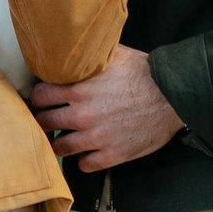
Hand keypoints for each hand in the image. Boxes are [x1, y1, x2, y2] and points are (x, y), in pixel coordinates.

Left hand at [31, 46, 182, 174]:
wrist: (172, 96)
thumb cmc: (144, 73)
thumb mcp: (114, 55)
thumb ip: (89, 55)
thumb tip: (73, 46)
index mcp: (79, 89)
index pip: (39, 96)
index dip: (40, 97)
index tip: (44, 99)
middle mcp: (82, 115)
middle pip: (45, 123)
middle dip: (45, 120)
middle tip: (51, 119)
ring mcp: (96, 138)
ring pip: (60, 148)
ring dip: (62, 142)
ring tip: (67, 137)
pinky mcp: (112, 155)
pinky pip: (85, 165)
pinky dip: (84, 159)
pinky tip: (89, 151)